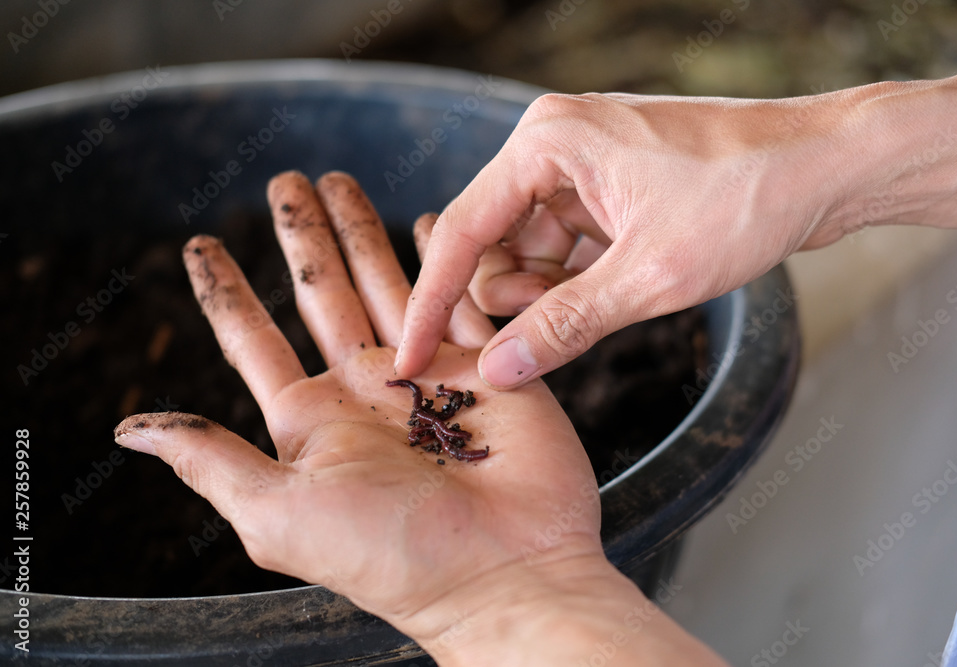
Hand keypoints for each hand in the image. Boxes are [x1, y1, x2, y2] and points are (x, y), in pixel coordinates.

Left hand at [113, 171, 601, 656]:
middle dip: (303, 235)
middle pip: (324, 292)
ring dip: (363, 231)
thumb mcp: (280, 513)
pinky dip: (447, 257)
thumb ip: (210, 461)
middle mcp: (366, 390)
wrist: (507, 574)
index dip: (226, 290)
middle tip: (287, 181)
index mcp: (312, 421)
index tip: (200, 244)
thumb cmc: (392, 557)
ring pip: (389, 281)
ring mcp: (430, 375)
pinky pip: (463, 297)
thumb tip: (128, 429)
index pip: (254, 339)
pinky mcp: (490, 368)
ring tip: (342, 180)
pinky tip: (432, 223)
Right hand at [396, 70, 956, 387]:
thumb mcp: (648, 275)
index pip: (463, 232)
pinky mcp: (612, 188)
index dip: (432, 303)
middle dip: (510, 299)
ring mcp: (585, 165)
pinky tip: (610, 297)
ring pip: (532, 249)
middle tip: (541, 342)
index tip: (407, 357)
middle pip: (494, 242)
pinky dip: (577, 282)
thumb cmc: (746, 198)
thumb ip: (564, 325)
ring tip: (601, 309)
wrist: (828, 166)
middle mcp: (555, 144)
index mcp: (546, 142)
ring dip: (550, 294)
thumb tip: (498, 370)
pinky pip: (569, 246)